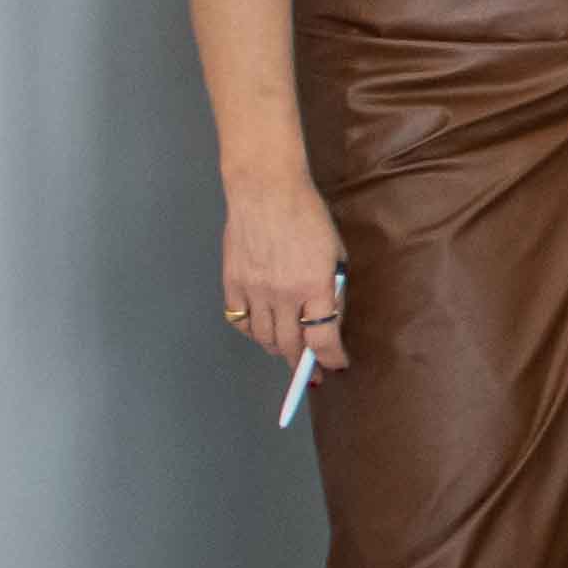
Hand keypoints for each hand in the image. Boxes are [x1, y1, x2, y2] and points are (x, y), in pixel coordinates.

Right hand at [220, 170, 349, 372]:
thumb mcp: (335, 253)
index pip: (322, 338)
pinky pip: (239, 321)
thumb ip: (331, 289)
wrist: (266, 192)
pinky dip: (252, 332)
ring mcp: (253, 290)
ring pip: (263, 338)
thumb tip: (330, 321)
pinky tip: (262, 331)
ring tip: (289, 352)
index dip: (330, 358)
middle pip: (290, 345)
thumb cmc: (308, 217)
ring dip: (278, 350)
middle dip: (304, 365)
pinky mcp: (232, 284)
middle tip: (311, 375)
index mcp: (314, 285)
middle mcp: (282, 293)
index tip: (336, 366)